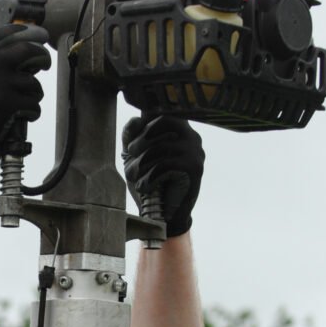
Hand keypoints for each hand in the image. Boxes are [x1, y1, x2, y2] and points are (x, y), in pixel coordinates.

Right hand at [0, 24, 51, 168]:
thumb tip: (25, 50)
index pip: (8, 32)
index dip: (29, 32)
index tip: (41, 36)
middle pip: (28, 50)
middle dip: (42, 56)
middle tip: (45, 63)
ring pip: (33, 83)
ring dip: (35, 94)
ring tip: (24, 103)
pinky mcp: (7, 104)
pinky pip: (34, 104)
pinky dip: (33, 112)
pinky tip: (24, 116)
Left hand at [121, 115, 204, 236]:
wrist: (165, 216)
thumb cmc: (150, 183)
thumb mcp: (135, 157)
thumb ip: (132, 136)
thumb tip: (135, 120)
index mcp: (178, 129)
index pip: (163, 110)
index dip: (144, 120)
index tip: (132, 139)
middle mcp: (190, 135)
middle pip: (163, 121)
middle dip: (140, 140)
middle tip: (129, 156)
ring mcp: (195, 150)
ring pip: (162, 146)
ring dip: (141, 163)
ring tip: (135, 177)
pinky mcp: (195, 167)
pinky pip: (167, 164)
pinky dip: (150, 176)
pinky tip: (145, 187)